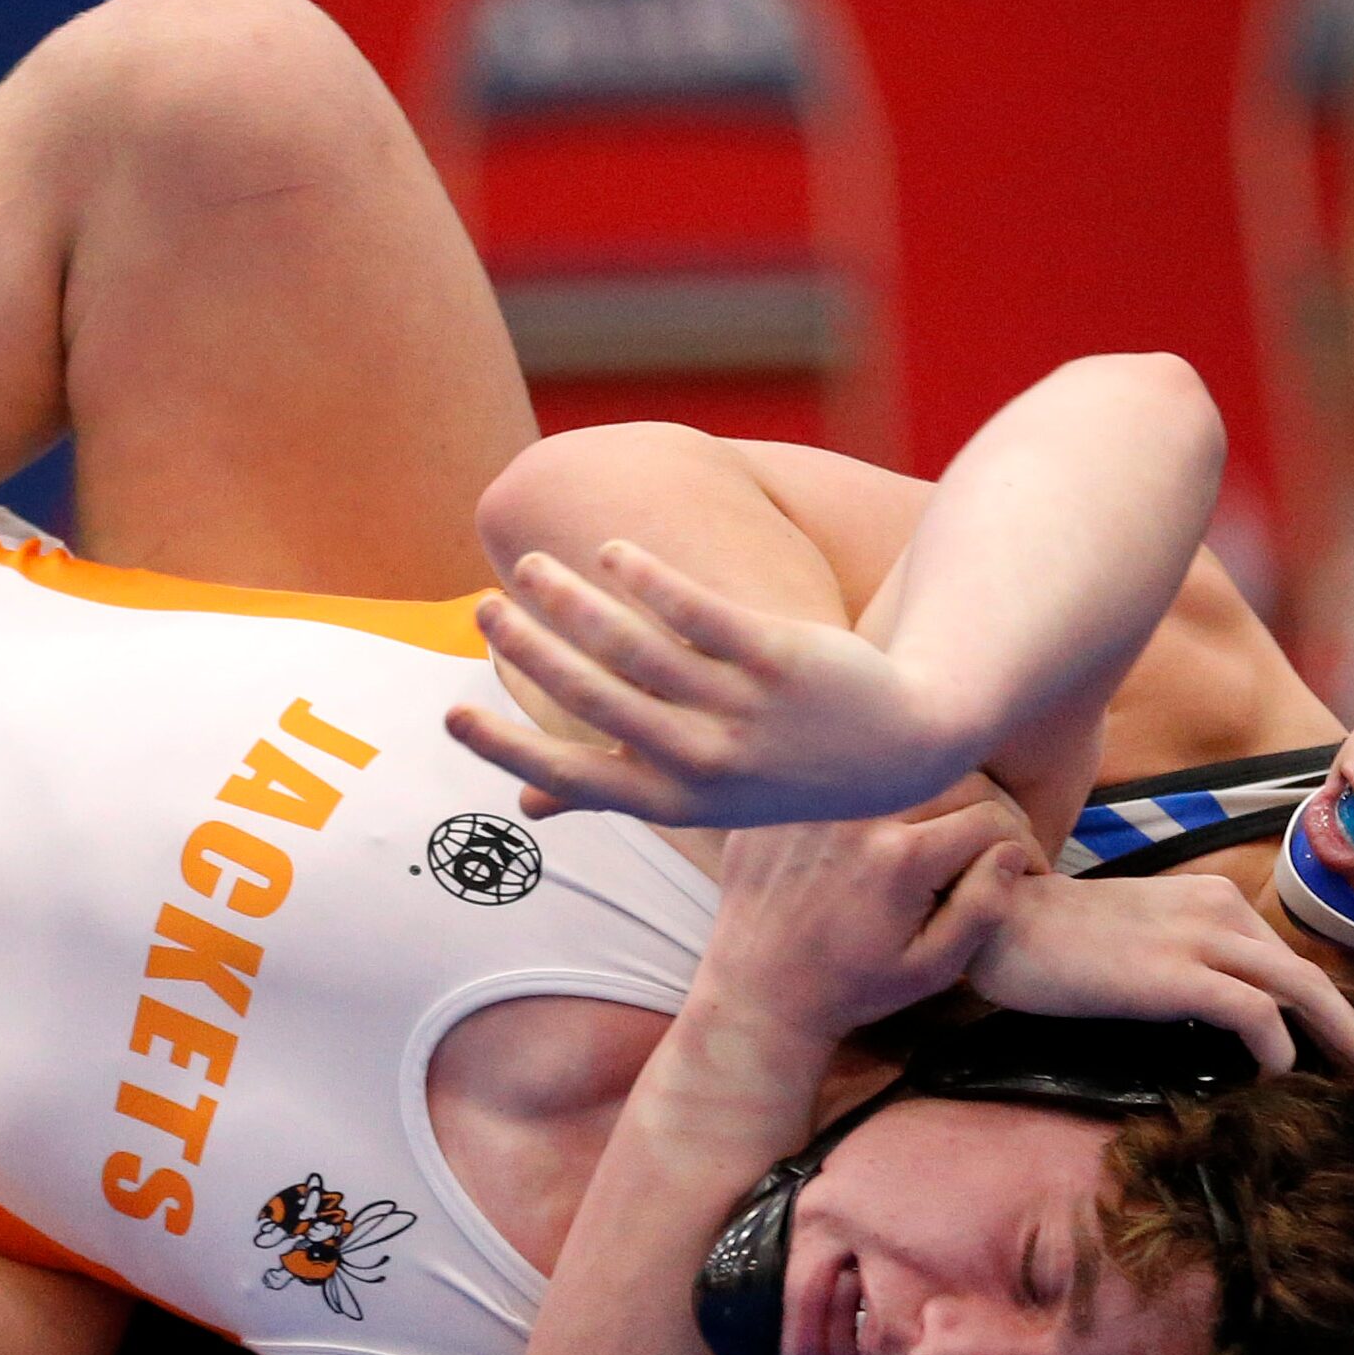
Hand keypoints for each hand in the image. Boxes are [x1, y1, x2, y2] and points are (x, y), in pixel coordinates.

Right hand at [446, 543, 971, 826]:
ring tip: (534, 567)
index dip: (508, 747)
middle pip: (596, 702)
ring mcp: (744, 710)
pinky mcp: (782, 657)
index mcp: (676, 798)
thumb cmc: (785, 767)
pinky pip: (702, 616)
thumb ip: (615, 791)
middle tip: (487, 606)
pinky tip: (613, 550)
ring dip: (574, 606)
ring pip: (638, 653)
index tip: (450, 716)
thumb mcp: (703, 796)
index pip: (574, 774)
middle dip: (531, 653)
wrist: (904, 747)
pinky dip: (650, 582)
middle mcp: (705, 760)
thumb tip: (527, 804)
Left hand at [696, 786, 1038, 1039]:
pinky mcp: (787, 800)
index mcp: (899, 857)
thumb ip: (984, 908)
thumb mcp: (931, 968)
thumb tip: (1012, 852)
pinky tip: (890, 831)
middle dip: (991, 810)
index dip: (1023, 843)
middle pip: (956, 779)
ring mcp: (818, 801)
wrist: (759, 991)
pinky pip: (853, 779)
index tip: (1027, 868)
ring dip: (940, 795)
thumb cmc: (852, 987)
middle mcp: (858, 814)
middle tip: (996, 843)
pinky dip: (882, 796)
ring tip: (949, 834)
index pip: (991, 818)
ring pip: (905, 770)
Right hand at [962, 870, 1353, 1084]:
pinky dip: (1277, 1052)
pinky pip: (1256, 1015)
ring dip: (1339, 1044)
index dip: (1321, 1010)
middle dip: (1353, 1031)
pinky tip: (1273, 1081)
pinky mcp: (1179, 974)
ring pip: (1302, 991)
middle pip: (1311, 975)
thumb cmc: (1052, 939)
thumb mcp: (1136, 937)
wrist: (998, 923)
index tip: (1337, 1052)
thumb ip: (1182, 961)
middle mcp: (1218, 910)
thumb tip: (1212, 1019)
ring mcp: (1201, 939)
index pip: (1286, 959)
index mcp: (1210, 899)